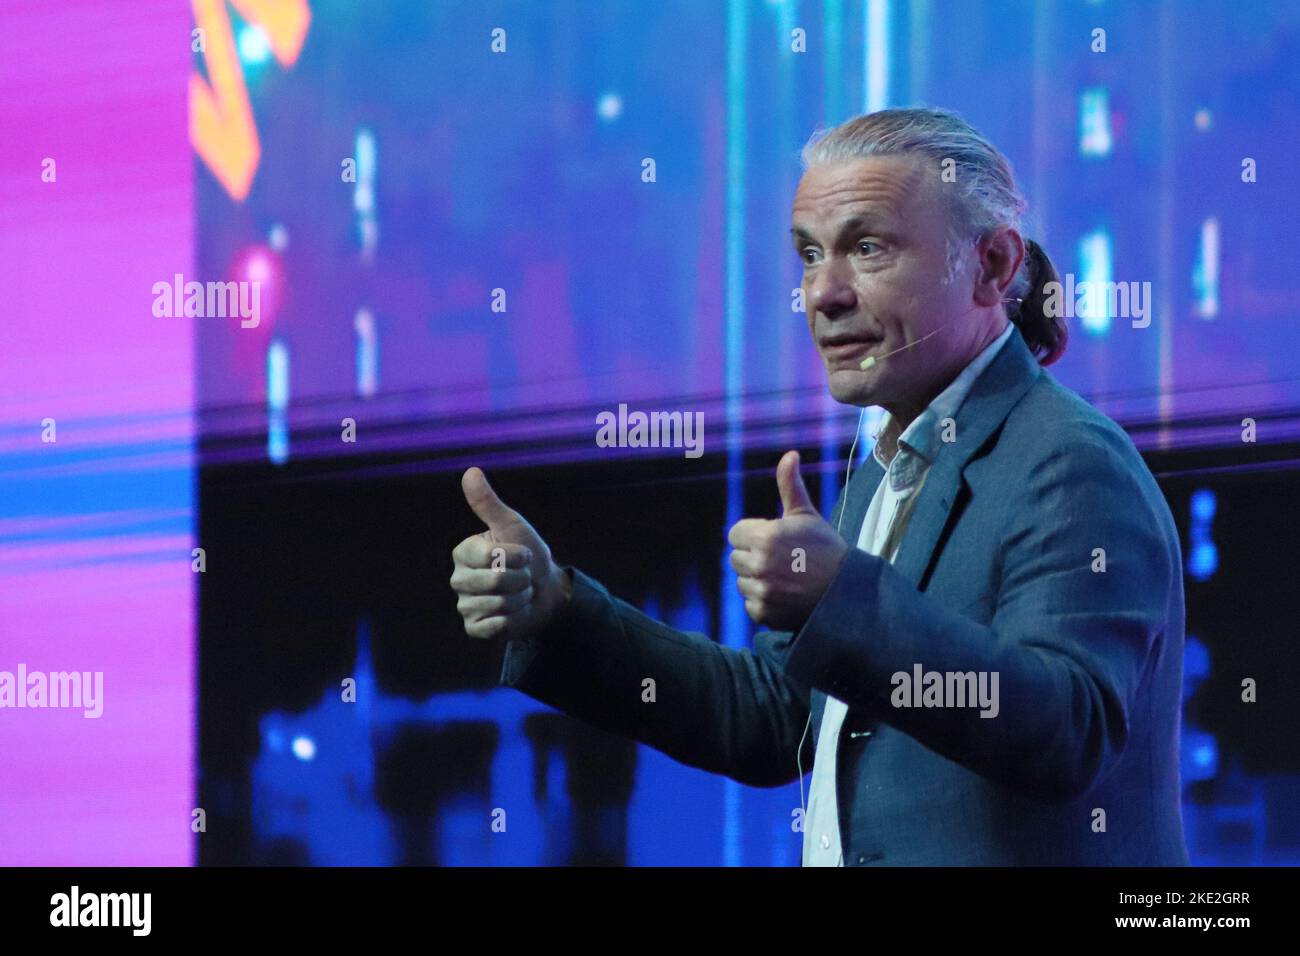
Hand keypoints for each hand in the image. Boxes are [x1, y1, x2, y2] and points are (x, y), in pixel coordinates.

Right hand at [450, 467, 571, 639]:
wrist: (545, 588)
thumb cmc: (528, 553)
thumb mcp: (512, 525)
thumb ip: (488, 503)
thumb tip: (471, 471)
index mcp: (464, 552)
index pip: (490, 556)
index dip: (516, 556)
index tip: (526, 554)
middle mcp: (459, 579)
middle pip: (495, 582)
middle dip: (521, 579)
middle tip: (523, 576)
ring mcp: (465, 605)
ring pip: (499, 604)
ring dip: (520, 598)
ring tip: (519, 592)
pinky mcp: (474, 628)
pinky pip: (494, 626)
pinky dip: (512, 619)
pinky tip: (512, 613)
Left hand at [728, 450, 849, 630]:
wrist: (847, 591)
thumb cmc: (826, 549)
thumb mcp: (807, 515)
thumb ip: (790, 486)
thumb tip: (790, 455)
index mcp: (766, 536)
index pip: (735, 534)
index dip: (754, 535)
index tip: (775, 541)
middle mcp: (760, 564)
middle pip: (736, 558)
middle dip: (755, 557)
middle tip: (784, 561)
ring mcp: (762, 590)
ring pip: (742, 582)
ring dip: (758, 580)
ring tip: (786, 578)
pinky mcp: (765, 613)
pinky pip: (750, 604)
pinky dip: (764, 602)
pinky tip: (786, 595)